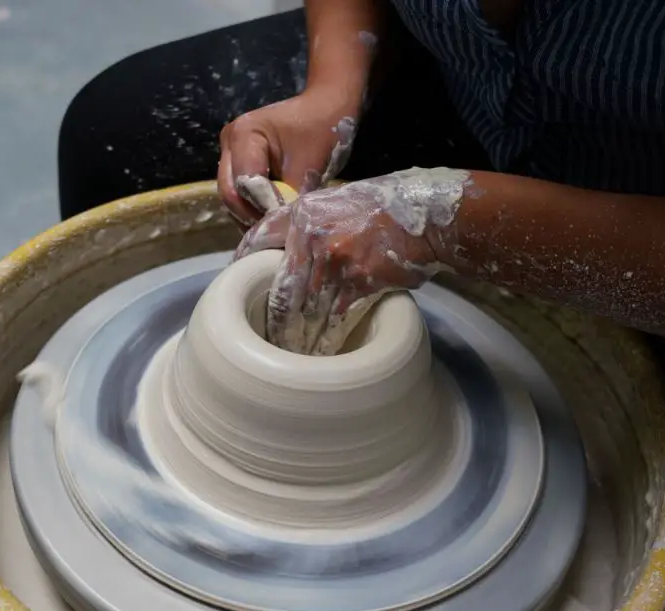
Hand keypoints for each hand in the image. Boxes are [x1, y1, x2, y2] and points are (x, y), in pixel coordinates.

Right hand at [218, 86, 360, 225]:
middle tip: (277, 232)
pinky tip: (270, 220)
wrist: (325, 107)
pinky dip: (252, 208)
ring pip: (231, 196)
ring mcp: (230, 152)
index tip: (285, 223)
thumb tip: (282, 229)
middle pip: (230, 193)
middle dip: (252, 216)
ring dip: (250, 215)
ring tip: (274, 229)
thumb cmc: (321, 130)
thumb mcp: (308, 167)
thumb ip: (290, 198)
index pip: (243, 184)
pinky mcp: (237, 162)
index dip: (262, 208)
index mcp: (244, 134)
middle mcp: (229, 142)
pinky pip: (238, 193)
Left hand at [234, 175, 452, 354]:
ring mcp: (335, 262)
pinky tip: (323, 350)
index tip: (236, 287)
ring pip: (307, 311)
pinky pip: (335, 318)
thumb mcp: (334, 201)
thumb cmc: (382, 207)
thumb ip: (305, 224)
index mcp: (302, 214)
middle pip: (281, 292)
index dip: (243, 267)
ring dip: (301, 336)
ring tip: (293, 353)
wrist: (427, 215)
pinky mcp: (359, 283)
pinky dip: (329, 337)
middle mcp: (313, 237)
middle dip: (274, 322)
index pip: (258, 242)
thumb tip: (279, 254)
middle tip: (269, 340)